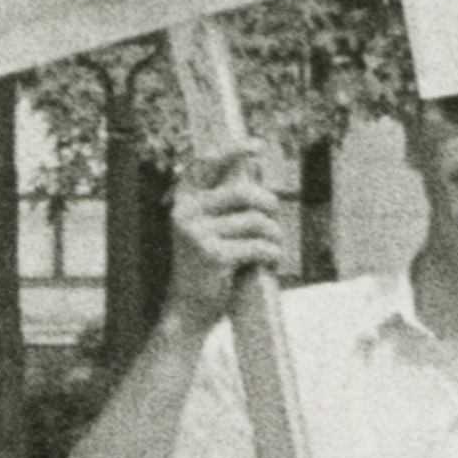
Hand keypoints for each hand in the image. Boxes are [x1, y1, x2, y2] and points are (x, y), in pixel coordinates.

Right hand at [165, 147, 287, 332]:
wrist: (188, 312)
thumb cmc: (207, 268)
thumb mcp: (211, 231)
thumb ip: (225, 206)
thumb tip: (254, 175)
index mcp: (183, 202)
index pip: (205, 164)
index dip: (232, 150)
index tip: (257, 145)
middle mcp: (184, 213)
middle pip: (244, 191)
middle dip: (269, 205)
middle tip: (274, 223)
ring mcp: (196, 233)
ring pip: (257, 221)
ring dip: (274, 236)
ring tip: (271, 249)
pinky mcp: (212, 255)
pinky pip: (260, 245)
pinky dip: (273, 255)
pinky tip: (270, 264)